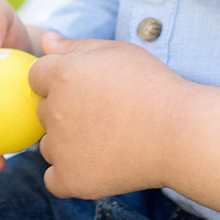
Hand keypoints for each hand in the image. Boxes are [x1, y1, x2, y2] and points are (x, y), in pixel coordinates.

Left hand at [29, 36, 219, 219]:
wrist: (183, 134)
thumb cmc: (154, 87)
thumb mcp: (118, 52)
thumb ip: (76, 45)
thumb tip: (45, 40)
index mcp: (62, 74)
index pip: (37, 77)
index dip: (61, 81)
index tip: (91, 89)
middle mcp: (55, 110)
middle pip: (44, 110)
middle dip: (66, 111)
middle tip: (105, 114)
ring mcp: (61, 148)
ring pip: (48, 145)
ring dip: (67, 143)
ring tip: (107, 138)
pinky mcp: (71, 179)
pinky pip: (53, 178)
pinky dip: (70, 174)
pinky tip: (97, 163)